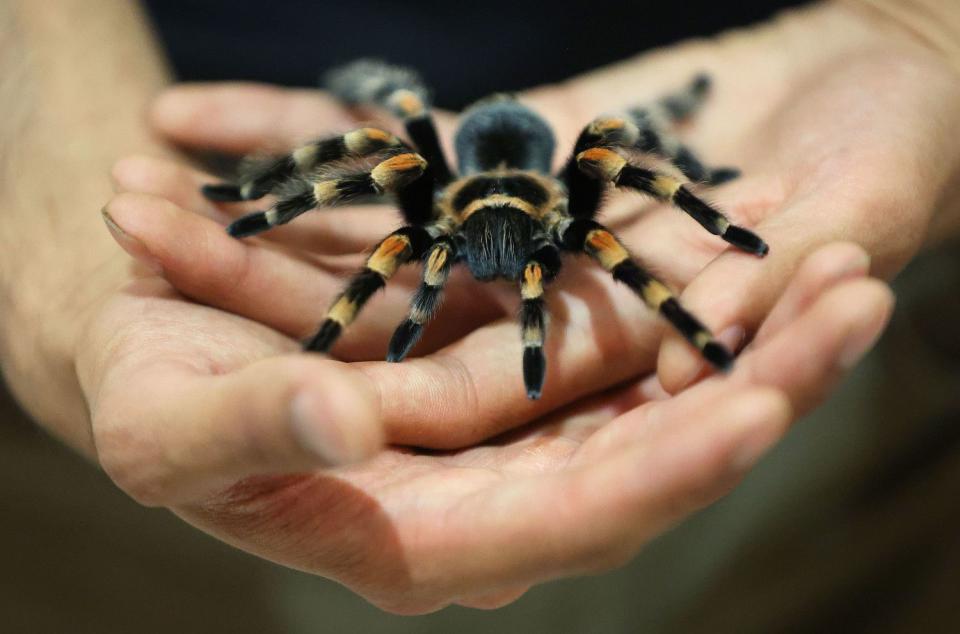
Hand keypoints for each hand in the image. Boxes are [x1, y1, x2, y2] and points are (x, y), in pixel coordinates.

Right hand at [91, 181, 892, 610]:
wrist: (152, 343)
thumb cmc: (147, 399)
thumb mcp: (168, 423)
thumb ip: (250, 432)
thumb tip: (347, 428)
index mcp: (414, 543)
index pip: (568, 523)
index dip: (661, 472)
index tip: (758, 405)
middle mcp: (486, 498)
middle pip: (653, 460)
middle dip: (763, 388)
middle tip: (863, 301)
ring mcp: (509, 433)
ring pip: (658, 399)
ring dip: (756, 335)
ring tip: (851, 264)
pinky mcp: (511, 366)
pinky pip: (622, 342)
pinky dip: (689, 295)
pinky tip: (759, 243)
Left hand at [147, 2, 958, 409]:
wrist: (887, 78)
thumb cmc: (903, 159)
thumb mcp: (852, 220)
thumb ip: (766, 295)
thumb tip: (689, 359)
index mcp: (624, 376)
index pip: (481, 399)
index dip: (353, 381)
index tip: (247, 355)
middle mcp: (548, 330)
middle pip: (389, 331)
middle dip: (258, 295)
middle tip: (135, 244)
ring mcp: (517, 248)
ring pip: (362, 252)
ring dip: (244, 224)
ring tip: (123, 194)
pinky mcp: (506, 173)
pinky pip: (385, 164)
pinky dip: (294, 139)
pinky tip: (188, 114)